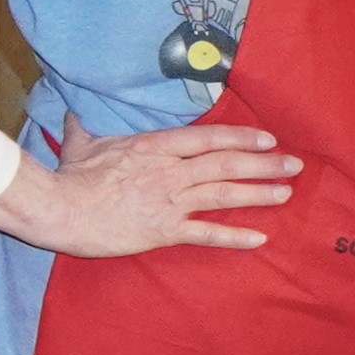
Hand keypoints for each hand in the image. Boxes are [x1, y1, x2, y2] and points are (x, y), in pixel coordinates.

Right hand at [0, 118, 296, 257]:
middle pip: (226, 163)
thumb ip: (82, 130)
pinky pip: (206, 233)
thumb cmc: (70, 177)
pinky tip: (259, 238)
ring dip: (258, 193)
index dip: (242, 138)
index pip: (209, 138)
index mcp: (155, 147)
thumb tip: (70, 116)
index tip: (268, 139)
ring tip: (285, 193)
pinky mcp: (163, 231)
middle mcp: (170, 171)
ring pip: (223, 193)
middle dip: (264, 164)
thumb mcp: (81, 146)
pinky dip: (234, 236)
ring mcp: (169, 201)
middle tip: (294, 165)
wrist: (60, 210)